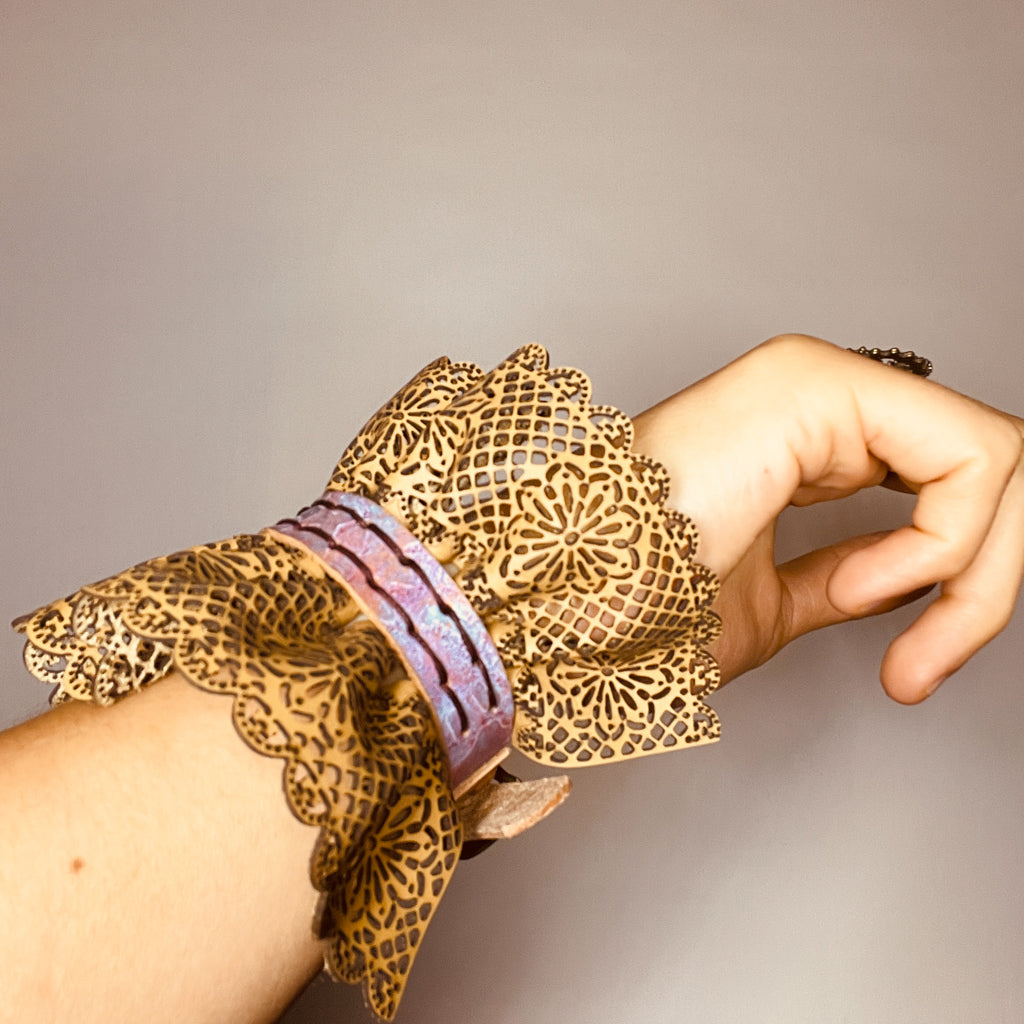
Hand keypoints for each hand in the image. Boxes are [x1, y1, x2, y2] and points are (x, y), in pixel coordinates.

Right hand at [632, 334, 1023, 703]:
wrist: (562, 604)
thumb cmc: (634, 610)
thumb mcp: (777, 605)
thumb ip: (852, 573)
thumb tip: (917, 573)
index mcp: (805, 437)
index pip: (942, 489)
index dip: (962, 586)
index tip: (912, 671)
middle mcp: (819, 396)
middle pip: (985, 475)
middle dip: (984, 586)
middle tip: (921, 670)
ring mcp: (819, 382)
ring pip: (995, 462)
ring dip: (976, 577)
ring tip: (902, 649)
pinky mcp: (820, 385)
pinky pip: (968, 458)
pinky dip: (947, 543)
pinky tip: (863, 586)